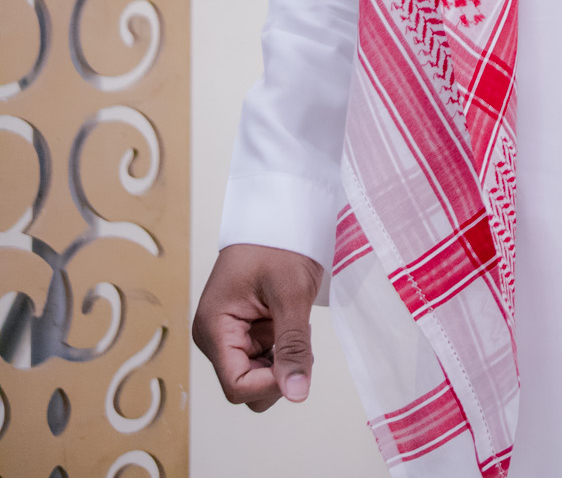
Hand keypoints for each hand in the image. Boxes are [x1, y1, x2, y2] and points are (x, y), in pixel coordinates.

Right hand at [192, 243, 323, 411]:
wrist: (281, 215)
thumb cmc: (279, 243)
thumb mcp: (291, 293)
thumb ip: (292, 346)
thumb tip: (296, 394)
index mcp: (214, 327)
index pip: (236, 385)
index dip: (269, 385)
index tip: (298, 363)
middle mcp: (215, 337)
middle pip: (245, 386)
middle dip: (277, 372)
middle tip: (299, 334)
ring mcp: (230, 335)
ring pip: (257, 376)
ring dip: (283, 359)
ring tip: (295, 322)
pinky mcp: (245, 332)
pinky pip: (264, 359)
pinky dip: (283, 349)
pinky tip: (291, 322)